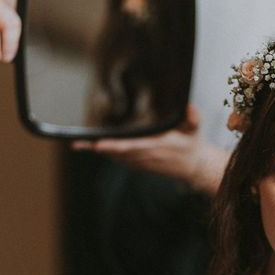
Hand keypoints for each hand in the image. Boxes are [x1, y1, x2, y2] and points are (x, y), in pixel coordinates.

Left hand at [72, 105, 228, 194]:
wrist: (194, 167)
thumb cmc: (192, 144)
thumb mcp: (196, 129)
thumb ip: (194, 118)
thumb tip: (191, 107)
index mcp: (158, 146)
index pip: (133, 146)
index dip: (115, 146)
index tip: (100, 144)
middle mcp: (147, 156)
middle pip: (118, 153)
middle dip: (98, 148)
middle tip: (78, 143)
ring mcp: (143, 163)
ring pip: (116, 157)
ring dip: (98, 151)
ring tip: (79, 144)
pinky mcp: (140, 165)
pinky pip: (120, 160)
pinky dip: (107, 154)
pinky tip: (92, 147)